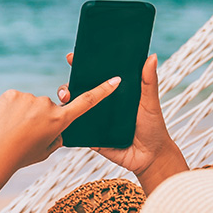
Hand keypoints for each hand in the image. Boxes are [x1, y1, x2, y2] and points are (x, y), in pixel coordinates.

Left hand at [0, 77, 122, 212]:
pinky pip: (15, 99)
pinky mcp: (12, 93)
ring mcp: (29, 98)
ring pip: (30, 104)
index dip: (102, 91)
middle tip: (25, 134)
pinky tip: (4, 122)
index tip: (115, 79)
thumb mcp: (46, 151)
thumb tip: (58, 126)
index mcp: (60, 121)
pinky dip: (10, 109)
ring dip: (23, 114)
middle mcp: (47, 106)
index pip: (86, 102)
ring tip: (12, 130)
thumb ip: (57, 136)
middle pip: (48, 107)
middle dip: (39, 118)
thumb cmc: (21, 156)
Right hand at [58, 53, 187, 193]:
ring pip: (75, 109)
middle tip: (66, 88)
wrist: (150, 157)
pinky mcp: (90, 137)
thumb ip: (149, 81)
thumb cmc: (153, 126)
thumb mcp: (150, 102)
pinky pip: (75, 130)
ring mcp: (94, 120)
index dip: (82, 66)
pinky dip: (67, 125)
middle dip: (67, 86)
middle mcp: (101, 104)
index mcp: (114, 92)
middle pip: (80, 90)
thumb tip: (151, 56)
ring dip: (65, 104)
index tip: (72, 57)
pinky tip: (60, 120)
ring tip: (64, 100)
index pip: (95, 75)